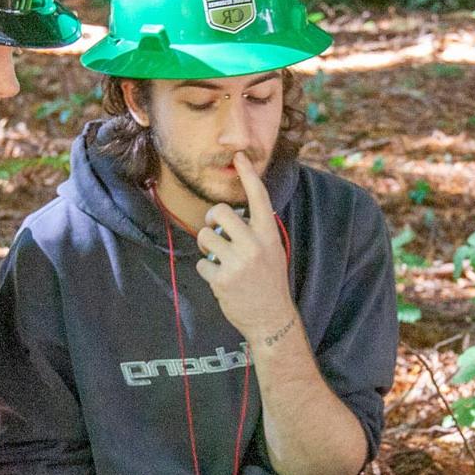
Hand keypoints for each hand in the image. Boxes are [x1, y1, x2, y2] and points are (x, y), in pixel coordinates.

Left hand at [195, 153, 294, 342]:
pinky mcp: (223, 279)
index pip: (258, 198)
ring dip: (206, 246)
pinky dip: (206, 269)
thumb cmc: (269, 282)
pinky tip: (219, 279)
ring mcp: (238, 262)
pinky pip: (202, 262)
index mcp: (268, 234)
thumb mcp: (272, 251)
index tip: (239, 156)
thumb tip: (230, 217)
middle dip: (211, 219)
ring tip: (216, 257)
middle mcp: (254, 244)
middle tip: (214, 232)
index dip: (248, 175)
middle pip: (219, 212)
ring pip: (205, 236)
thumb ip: (256, 232)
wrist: (272, 318)